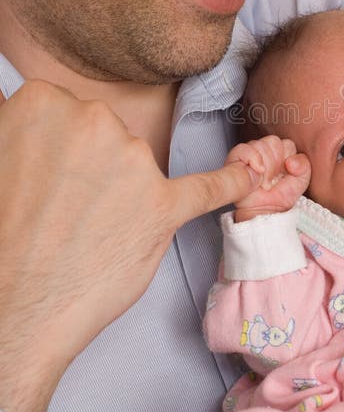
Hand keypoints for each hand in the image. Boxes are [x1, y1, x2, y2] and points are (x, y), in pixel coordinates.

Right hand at [0, 81, 259, 411]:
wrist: (9, 309)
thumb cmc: (0, 237)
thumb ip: (19, 128)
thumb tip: (10, 103)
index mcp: (46, 102)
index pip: (70, 112)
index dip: (60, 150)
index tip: (49, 176)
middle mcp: (94, 121)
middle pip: (108, 135)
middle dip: (93, 168)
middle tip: (62, 211)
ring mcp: (134, 163)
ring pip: (139, 164)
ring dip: (123, 193)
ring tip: (84, 233)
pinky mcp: (163, 206)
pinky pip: (210, 186)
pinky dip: (232, 182)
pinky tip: (250, 176)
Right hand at [226, 136, 310, 221]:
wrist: (264, 211)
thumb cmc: (279, 197)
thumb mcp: (300, 182)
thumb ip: (303, 166)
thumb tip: (291, 161)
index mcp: (281, 154)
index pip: (286, 143)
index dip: (287, 158)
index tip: (285, 173)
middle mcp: (265, 151)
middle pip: (273, 141)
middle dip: (275, 162)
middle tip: (272, 180)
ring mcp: (250, 154)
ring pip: (260, 144)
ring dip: (265, 166)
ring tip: (264, 182)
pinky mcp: (235, 159)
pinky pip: (243, 148)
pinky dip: (252, 158)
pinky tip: (257, 171)